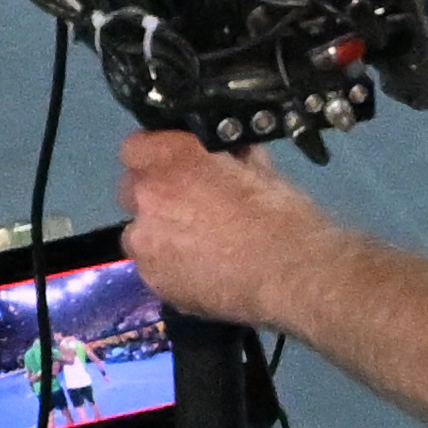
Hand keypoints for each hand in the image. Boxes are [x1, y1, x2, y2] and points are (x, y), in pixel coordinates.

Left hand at [115, 130, 334, 332]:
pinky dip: (169, 269)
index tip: (177, 171)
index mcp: (170, 157)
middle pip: (133, 190)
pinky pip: (151, 267)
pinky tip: (200, 276)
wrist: (293, 273)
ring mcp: (145, 239)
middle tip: (191, 211)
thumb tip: (226, 153)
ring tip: (198, 249)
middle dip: (156, 197)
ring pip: (139, 232)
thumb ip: (227, 156)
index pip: (136, 148)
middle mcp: (148, 194)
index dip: (157, 160)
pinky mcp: (153, 279)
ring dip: (160, 235)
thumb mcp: (258, 168)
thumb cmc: (282, 215)